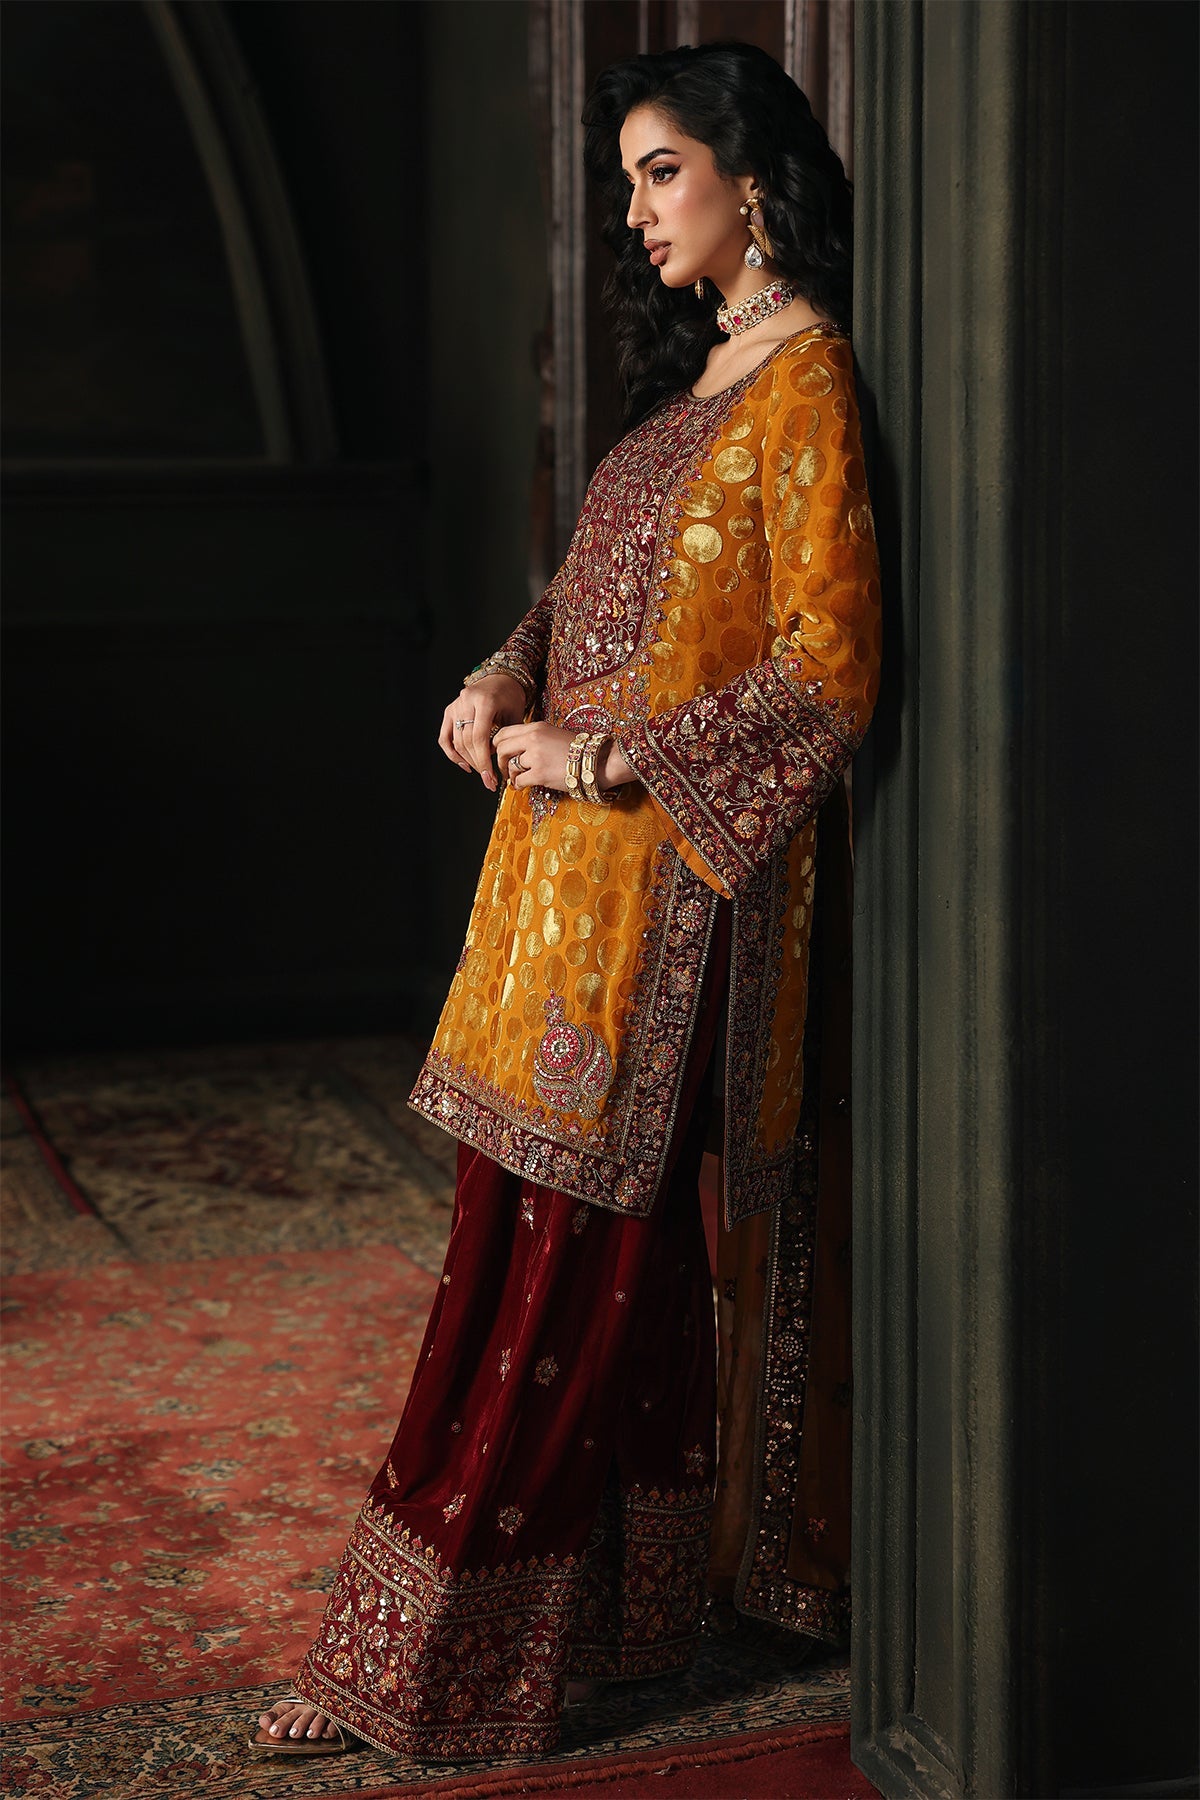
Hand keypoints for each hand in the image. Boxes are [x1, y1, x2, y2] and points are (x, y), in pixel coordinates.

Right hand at [439, 673, 526, 792]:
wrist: (501, 679)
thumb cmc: (510, 696)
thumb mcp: (515, 715)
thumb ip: (507, 738)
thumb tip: (502, 764)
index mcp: (484, 701)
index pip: (479, 738)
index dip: (484, 761)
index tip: (490, 777)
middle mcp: (466, 702)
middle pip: (467, 741)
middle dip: (478, 764)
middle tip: (488, 779)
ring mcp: (455, 706)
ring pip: (456, 741)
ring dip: (468, 760)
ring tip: (480, 771)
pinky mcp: (449, 711)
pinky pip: (445, 737)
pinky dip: (452, 753)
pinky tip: (464, 764)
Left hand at [490, 722, 577, 791]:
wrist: (596, 761)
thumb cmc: (578, 750)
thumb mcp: (553, 734)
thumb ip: (534, 737)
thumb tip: (516, 748)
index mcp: (536, 727)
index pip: (504, 732)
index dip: (497, 744)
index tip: (498, 753)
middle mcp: (533, 738)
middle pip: (502, 749)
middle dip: (500, 761)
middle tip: (505, 769)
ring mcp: (536, 756)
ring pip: (510, 766)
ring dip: (511, 775)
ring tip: (517, 779)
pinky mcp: (540, 774)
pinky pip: (519, 780)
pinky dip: (518, 785)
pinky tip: (523, 785)